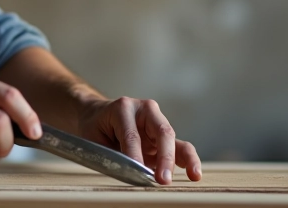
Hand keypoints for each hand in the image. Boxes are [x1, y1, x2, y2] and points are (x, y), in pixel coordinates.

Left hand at [79, 97, 200, 184]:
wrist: (97, 116)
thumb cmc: (94, 127)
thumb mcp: (93, 138)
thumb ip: (110, 153)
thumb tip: (129, 172)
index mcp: (124, 108)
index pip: (132, 134)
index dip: (135, 154)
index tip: (138, 171)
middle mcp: (145, 112)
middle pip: (161, 132)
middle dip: (164, 157)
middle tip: (162, 179)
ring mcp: (157, 124)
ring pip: (175, 139)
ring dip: (185, 160)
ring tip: (193, 175)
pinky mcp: (164, 138)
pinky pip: (180, 148)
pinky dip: (188, 161)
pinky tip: (195, 174)